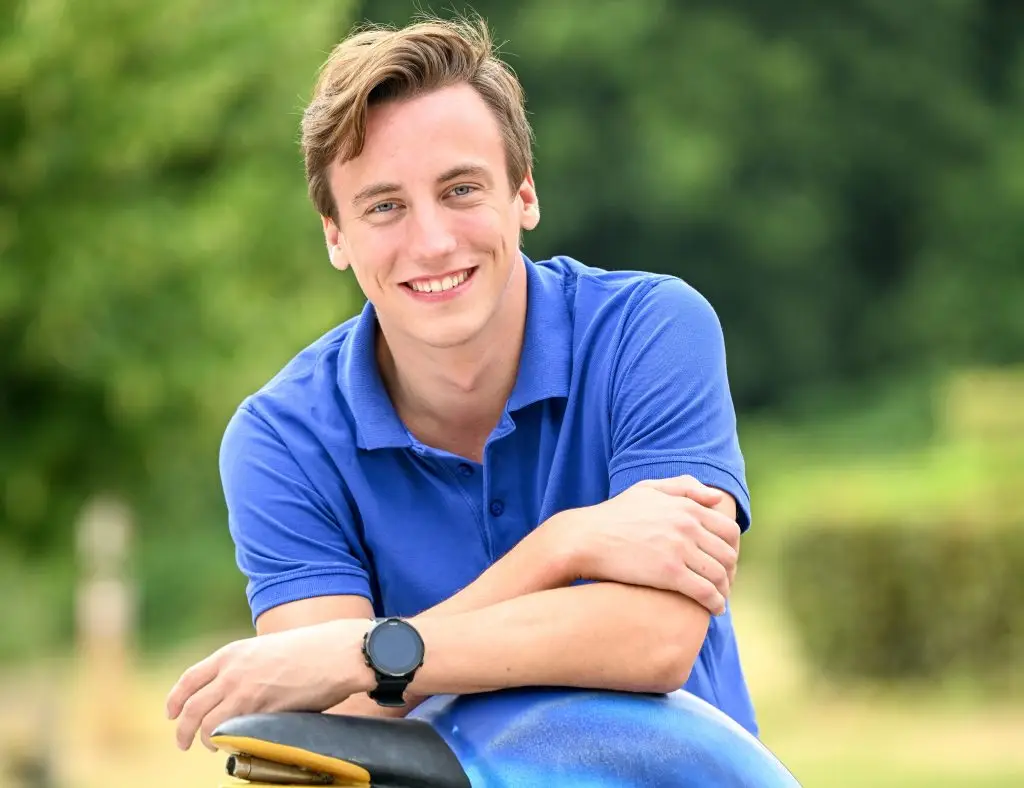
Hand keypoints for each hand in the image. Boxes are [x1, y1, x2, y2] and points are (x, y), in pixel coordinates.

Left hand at [165, 618, 373, 751]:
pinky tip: (235, 745)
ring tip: (213, 746)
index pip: (189, 680)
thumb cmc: (310, 650)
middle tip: (183, 741)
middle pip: (190, 707)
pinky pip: (231, 733)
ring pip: (206, 725)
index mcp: (232, 653)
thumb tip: (234, 691)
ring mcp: (245, 693)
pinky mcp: (261, 712)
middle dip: (182, 729)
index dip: (175, 700)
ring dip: (204, 740)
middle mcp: (231, 673)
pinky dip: (228, 743)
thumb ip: (245, 667)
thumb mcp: (266, 649)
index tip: (171, 713)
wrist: (335, 652)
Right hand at [565, 475, 740, 614]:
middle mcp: (687, 525)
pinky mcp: (670, 573)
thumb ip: (683, 487)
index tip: (727, 561)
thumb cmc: (614, 515)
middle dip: (730, 571)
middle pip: (727, 554)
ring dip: (725, 590)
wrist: (585, 538)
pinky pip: (705, 591)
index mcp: (685, 506)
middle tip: (725, 583)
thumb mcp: (647, 489)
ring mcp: (680, 549)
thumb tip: (716, 498)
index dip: (733, 549)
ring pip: (719, 574)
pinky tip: (714, 609)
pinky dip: (715, 602)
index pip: (728, 530)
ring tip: (720, 598)